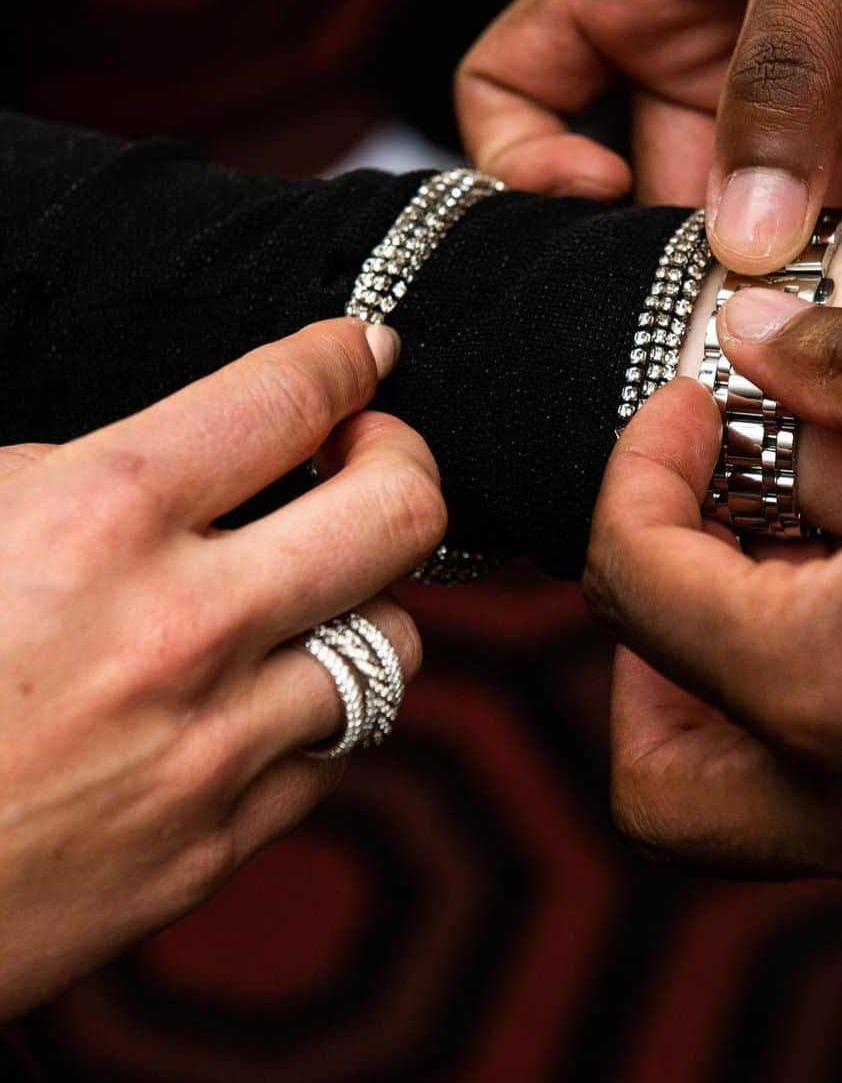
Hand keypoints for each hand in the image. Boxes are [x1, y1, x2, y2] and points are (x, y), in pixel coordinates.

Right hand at [0, 319, 444, 1018]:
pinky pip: (327, 758)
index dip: (344, 359)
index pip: (287, 400)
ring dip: (362, 603)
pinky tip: (249, 704)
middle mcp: (177, 631)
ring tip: (306, 595)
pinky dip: (307, 717)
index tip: (361, 354)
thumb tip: (196, 451)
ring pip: (394, 643)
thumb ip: (76, 474)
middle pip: (401, 514)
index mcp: (95, 522)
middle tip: (367, 458)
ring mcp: (208, 750)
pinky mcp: (212, 848)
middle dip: (403, 463)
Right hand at [456, 0, 841, 268]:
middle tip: (735, 303)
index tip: (593, 205)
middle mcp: (711, 30)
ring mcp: (804, 68)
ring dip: (798, 254)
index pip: (518, 81)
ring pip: (766, 200)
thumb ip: (787, 71)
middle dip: (687, 245)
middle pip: (654, 175)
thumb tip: (742, 231)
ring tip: (836, 296)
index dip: (524, 158)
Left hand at [587, 287, 841, 882]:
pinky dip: (821, 699)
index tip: (692, 406)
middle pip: (660, 781)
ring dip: (725, 684)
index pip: (635, 593)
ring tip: (790, 545)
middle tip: (709, 521)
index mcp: (835, 687)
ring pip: (752, 806)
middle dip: (646, 649)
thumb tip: (756, 334)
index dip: (636, 475)